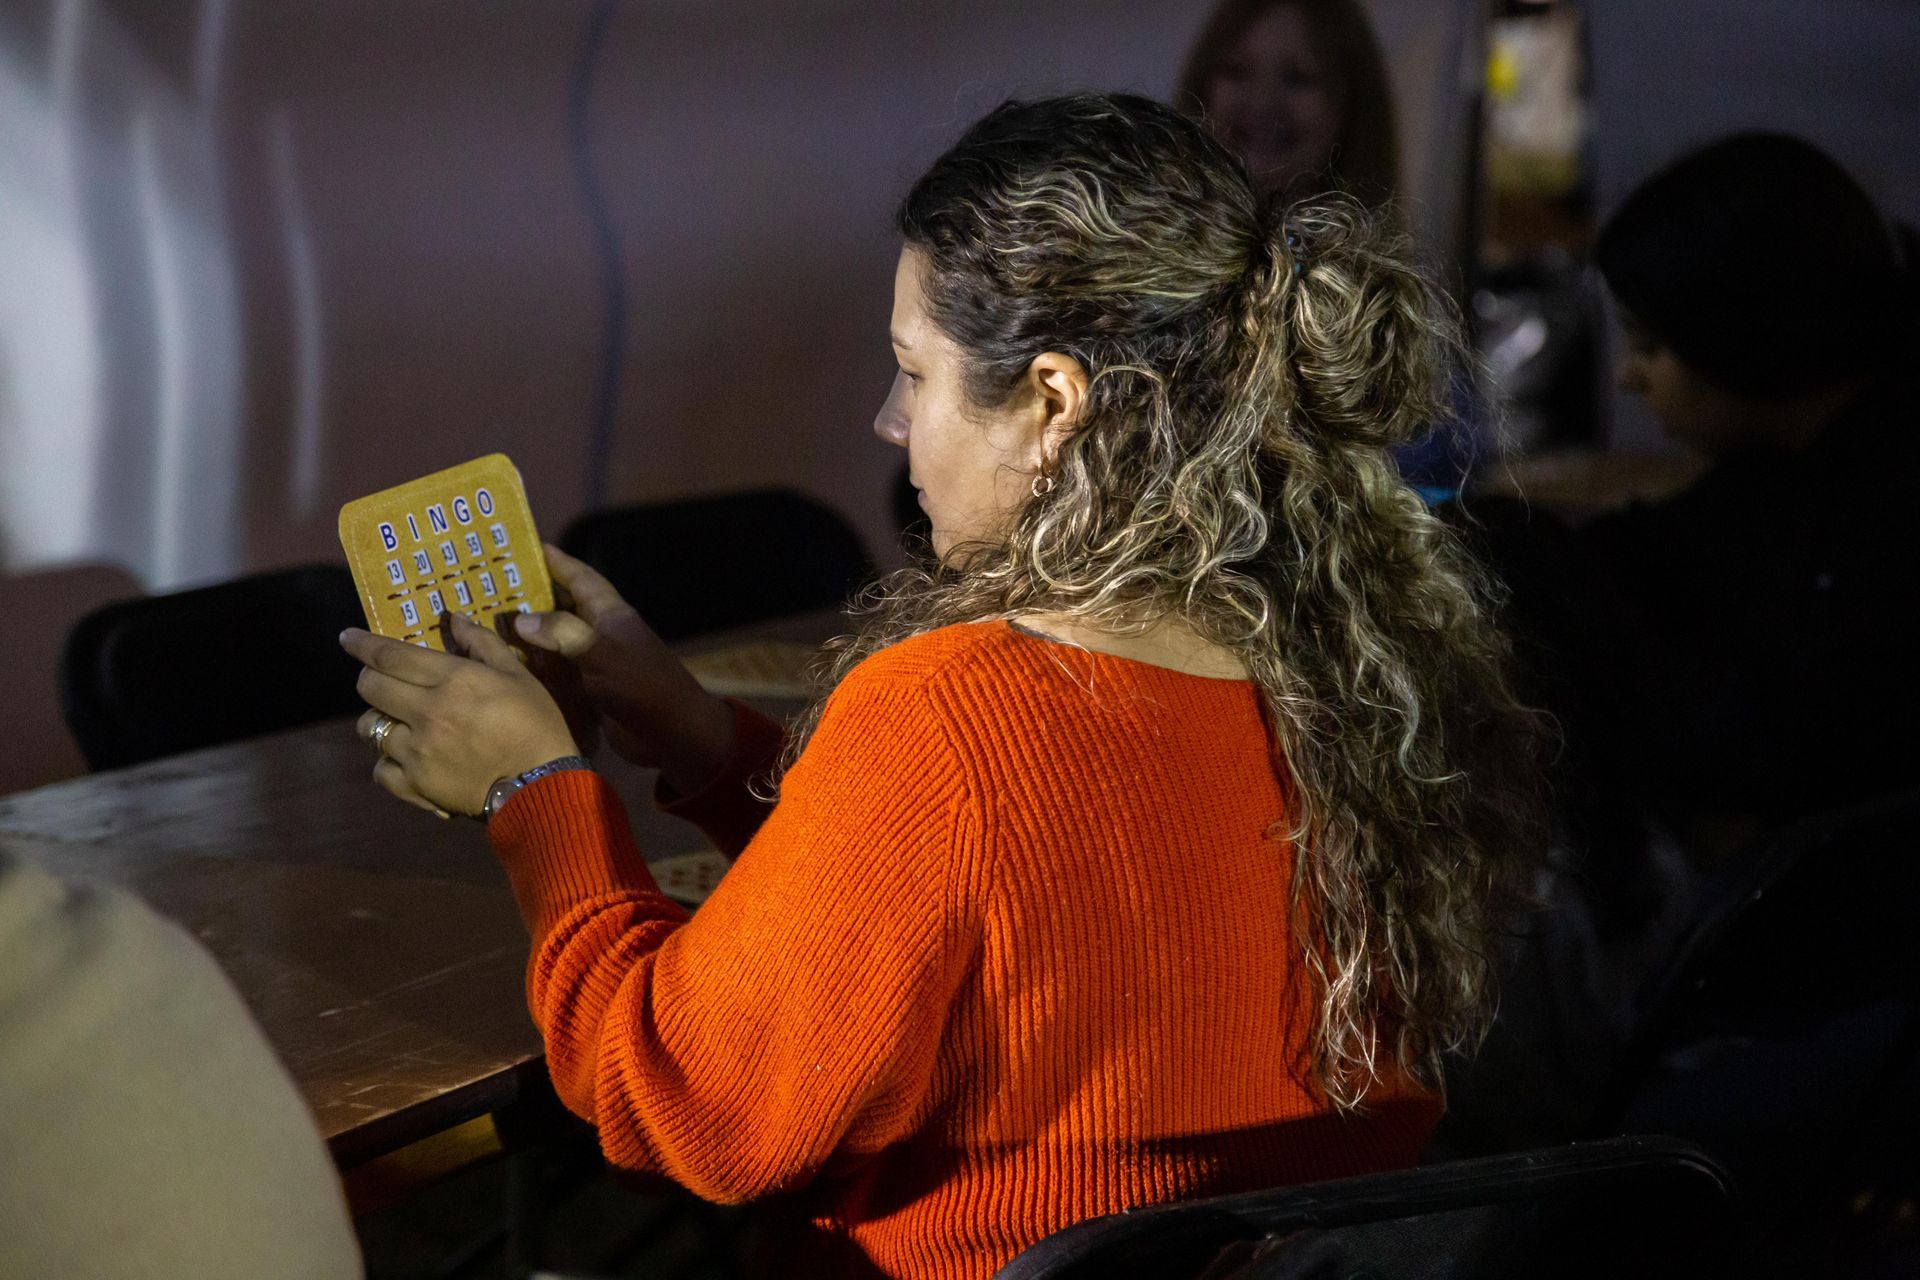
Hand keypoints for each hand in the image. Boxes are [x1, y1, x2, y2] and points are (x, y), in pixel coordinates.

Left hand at [341, 616, 579, 817]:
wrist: (542, 787)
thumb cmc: (537, 726)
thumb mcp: (519, 676)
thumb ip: (484, 644)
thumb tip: (455, 619)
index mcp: (453, 680)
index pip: (390, 655)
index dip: (362, 644)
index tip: (347, 638)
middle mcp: (427, 712)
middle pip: (370, 687)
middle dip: (370, 678)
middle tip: (382, 679)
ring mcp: (416, 751)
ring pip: (370, 728)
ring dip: (379, 720)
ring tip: (398, 722)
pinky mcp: (415, 785)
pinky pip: (380, 770)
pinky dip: (387, 762)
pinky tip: (405, 759)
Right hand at [512, 544, 733, 794]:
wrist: (672, 734)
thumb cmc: (643, 688)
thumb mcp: (604, 655)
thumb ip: (564, 634)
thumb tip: (522, 620)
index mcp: (610, 615)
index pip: (582, 578)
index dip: (558, 563)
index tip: (529, 547)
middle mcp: (600, 634)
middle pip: (562, 606)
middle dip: (532, 596)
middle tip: (491, 588)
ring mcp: (594, 662)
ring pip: (555, 639)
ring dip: (528, 633)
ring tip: (489, 624)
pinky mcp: (588, 689)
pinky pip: (556, 670)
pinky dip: (535, 666)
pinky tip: (508, 665)